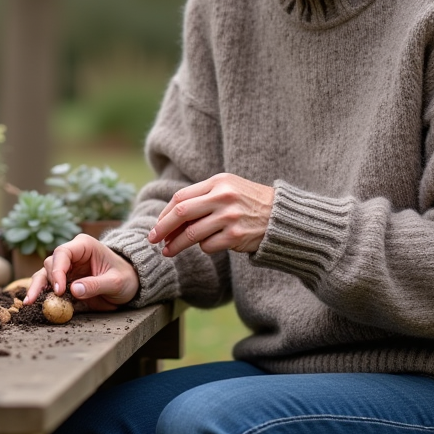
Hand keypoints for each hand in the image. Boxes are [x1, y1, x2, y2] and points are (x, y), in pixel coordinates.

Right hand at [23, 234, 139, 310]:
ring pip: (44, 274)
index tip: (59, 289)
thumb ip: (96, 285)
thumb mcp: (116, 282)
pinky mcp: (65, 282)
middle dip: (45, 281)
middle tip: (42, 298)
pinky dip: (42, 294)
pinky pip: (49, 286)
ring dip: (37, 287)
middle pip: (50, 264)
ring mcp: (67, 268)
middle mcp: (72, 254)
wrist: (130, 284)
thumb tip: (73, 290)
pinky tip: (33, 303)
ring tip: (29, 302)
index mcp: (84, 246)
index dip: (57, 270)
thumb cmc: (126, 277)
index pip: (63, 253)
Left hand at [147, 173, 272, 256]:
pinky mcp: (235, 236)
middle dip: (163, 228)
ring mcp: (229, 217)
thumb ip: (202, 198)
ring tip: (168, 251)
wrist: (281, 216)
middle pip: (181, 213)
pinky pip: (207, 246)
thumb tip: (169, 220)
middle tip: (152, 239)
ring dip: (176, 245)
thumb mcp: (228, 189)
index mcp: (218, 182)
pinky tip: (209, 245)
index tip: (157, 226)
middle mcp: (223, 197)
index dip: (165, 214)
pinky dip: (203, 248)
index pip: (181, 197)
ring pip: (191, 234)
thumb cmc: (248, 202)